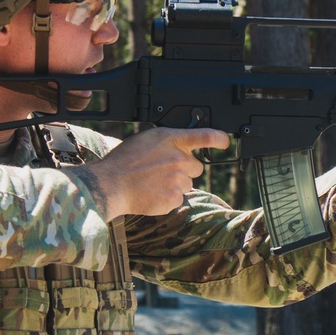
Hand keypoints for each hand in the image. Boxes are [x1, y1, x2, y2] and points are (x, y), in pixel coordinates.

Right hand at [71, 127, 229, 219]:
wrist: (110, 185)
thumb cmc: (123, 161)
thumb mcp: (146, 140)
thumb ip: (167, 142)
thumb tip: (179, 148)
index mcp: (171, 139)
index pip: (205, 136)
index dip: (219, 138)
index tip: (225, 141)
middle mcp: (179, 158)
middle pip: (196, 167)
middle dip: (184, 170)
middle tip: (163, 172)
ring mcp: (178, 180)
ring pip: (187, 184)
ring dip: (175, 185)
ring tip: (152, 183)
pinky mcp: (174, 198)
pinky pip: (177, 199)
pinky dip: (167, 199)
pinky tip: (151, 193)